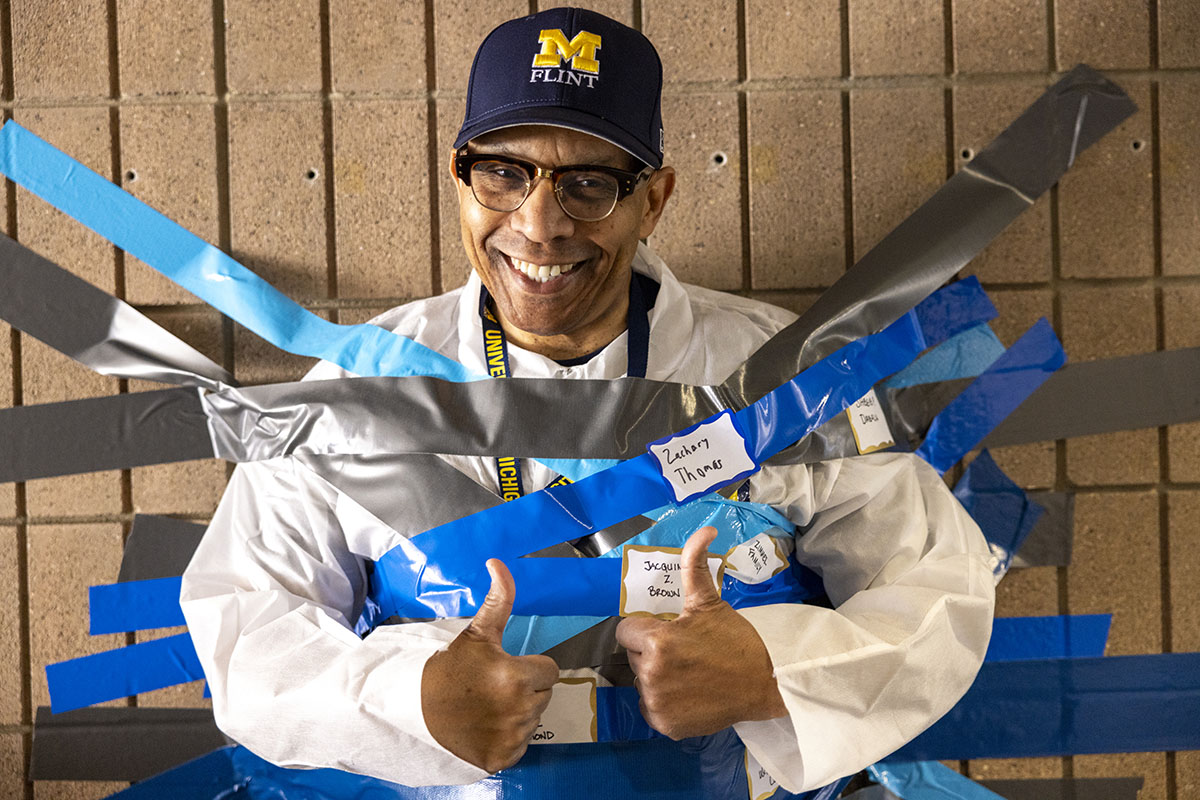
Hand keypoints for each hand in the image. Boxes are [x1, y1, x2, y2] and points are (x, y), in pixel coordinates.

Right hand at [421, 559, 558, 771]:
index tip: (505, 668)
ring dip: (518, 712)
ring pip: (534, 719)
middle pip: (544, 695)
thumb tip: (498, 564)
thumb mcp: (475, 633)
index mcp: (516, 676)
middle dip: (525, 688)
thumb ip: (498, 599)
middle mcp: (519, 709)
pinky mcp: (503, 757)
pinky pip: (521, 744)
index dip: (529, 667)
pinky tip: (486, 726)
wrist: (415, 712)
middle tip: (494, 686)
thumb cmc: (448, 670)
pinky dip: (508, 737)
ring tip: (488, 705)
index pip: (550, 670)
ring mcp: (512, 737)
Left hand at [615, 526, 786, 738]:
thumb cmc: (735, 641)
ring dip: (657, 677)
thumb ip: (695, 564)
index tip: (667, 633)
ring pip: (641, 682)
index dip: (645, 629)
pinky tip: (688, 694)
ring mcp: (656, 702)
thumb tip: (705, 529)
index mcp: (656, 642)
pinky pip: (651, 708)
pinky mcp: (664, 725)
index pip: (626, 632)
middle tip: (684, 652)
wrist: (764, 684)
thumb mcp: (709, 601)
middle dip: (652, 652)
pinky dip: (665, 703)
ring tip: (688, 673)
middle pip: (634, 657)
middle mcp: (650, 674)